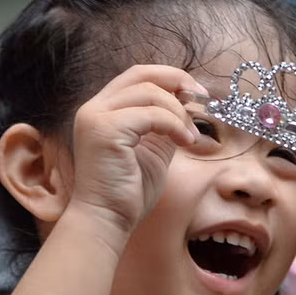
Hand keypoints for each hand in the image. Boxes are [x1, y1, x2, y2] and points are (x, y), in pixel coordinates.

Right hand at [68, 65, 204, 235]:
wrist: (107, 220)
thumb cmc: (128, 193)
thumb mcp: (154, 151)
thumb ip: (164, 126)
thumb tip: (188, 105)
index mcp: (103, 111)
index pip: (137, 77)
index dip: (169, 78)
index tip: (195, 92)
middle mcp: (94, 108)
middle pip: (141, 73)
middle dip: (177, 80)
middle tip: (201, 97)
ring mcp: (96, 117)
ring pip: (150, 93)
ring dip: (179, 112)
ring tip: (191, 137)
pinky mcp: (104, 130)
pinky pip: (152, 114)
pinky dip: (174, 124)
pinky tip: (185, 142)